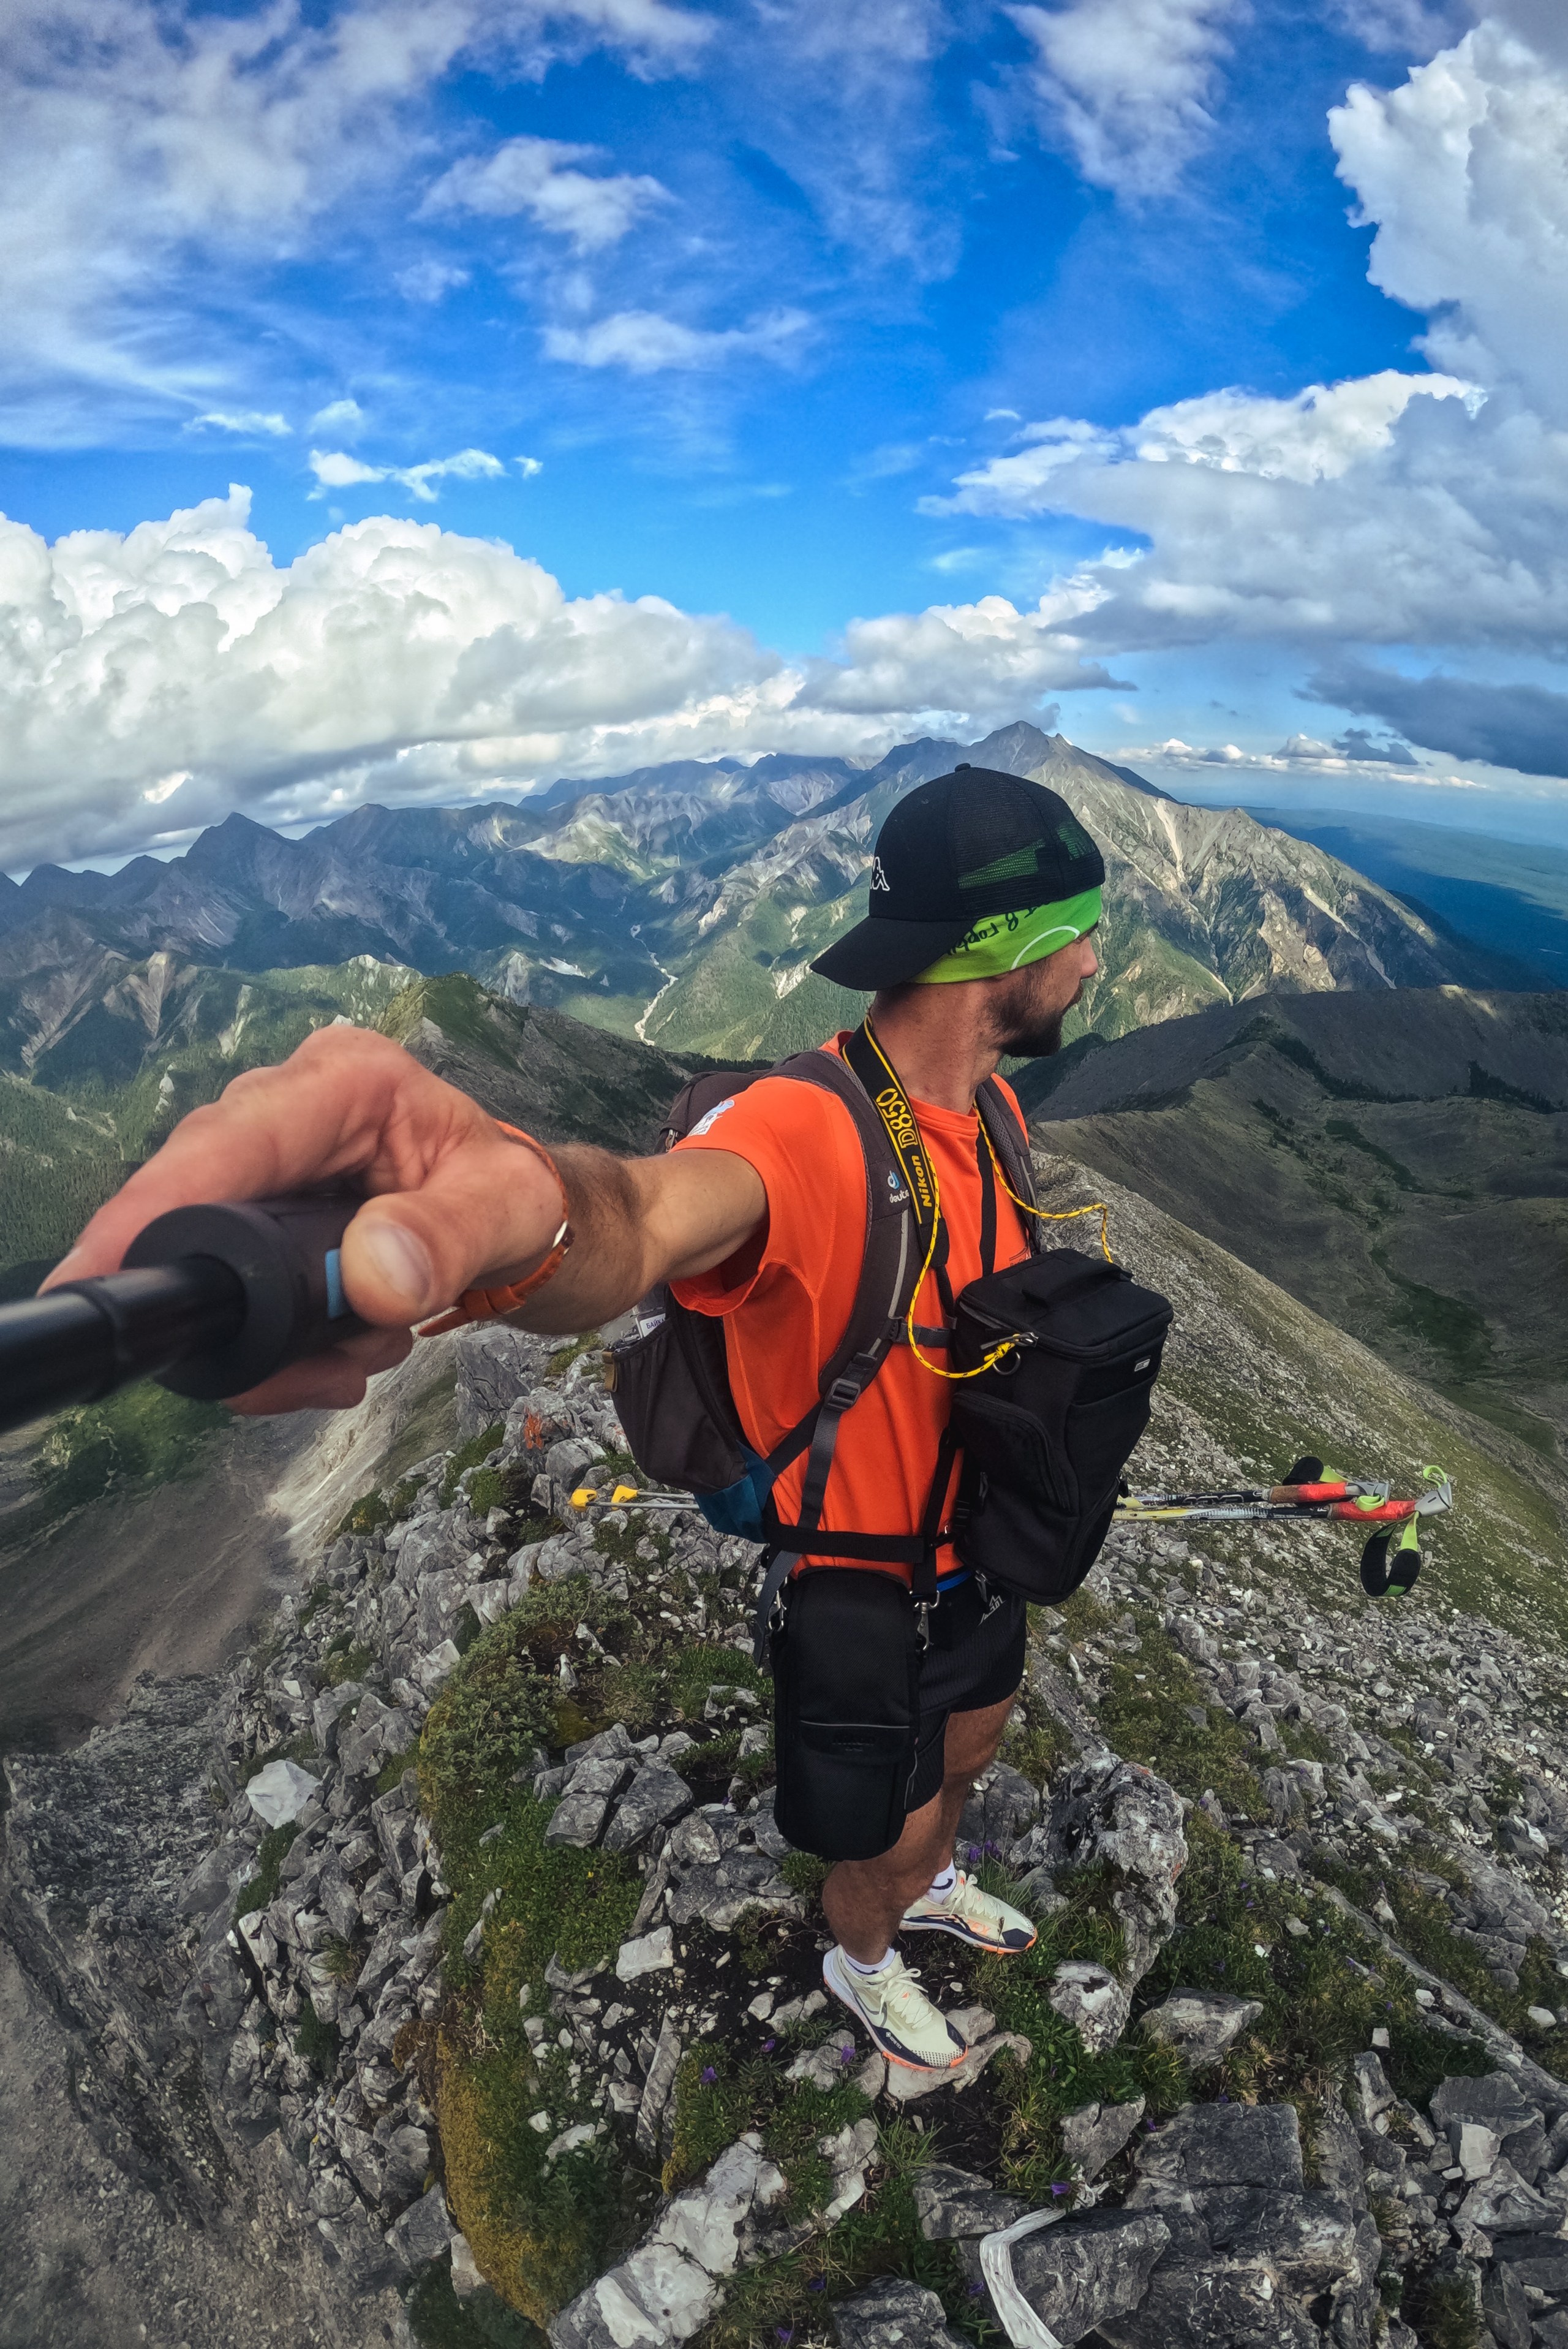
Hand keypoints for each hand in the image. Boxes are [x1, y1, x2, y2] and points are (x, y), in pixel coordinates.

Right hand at [41, 1027, 568, 1413]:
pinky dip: (285, 1340)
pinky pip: (240, 1284)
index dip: (154, 1210)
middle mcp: (298, 1104)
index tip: (96, 1276)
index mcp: (349, 1080)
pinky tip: (347, 1353)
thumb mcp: (515, 1219)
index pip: (226, 1141)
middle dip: (243, 1305)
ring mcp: (281, 1158)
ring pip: (215, 1257)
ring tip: (362, 1355)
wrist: (559, 1233)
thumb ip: (446, 1238)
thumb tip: (367, 1273)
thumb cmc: (543, 1209)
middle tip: (319, 1371)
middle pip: (200, 1204)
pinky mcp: (276, 1209)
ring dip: (276, 1336)